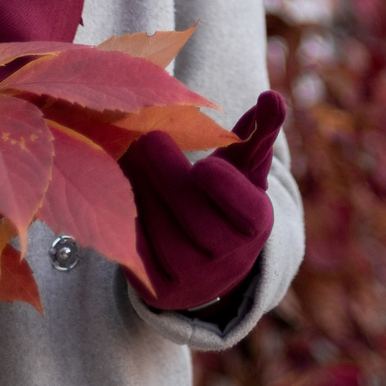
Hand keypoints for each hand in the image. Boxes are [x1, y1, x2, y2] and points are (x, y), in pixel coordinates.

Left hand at [119, 90, 286, 313]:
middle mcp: (228, 260)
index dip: (227, 188)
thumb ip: (258, 132)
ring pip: (162, 234)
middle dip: (168, 176)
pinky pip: (137, 253)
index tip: (204, 163)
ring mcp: (193, 280)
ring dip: (140, 190)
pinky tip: (113, 185)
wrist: (208, 260)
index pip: (247, 210)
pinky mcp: (157, 289)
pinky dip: (124, 217)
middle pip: (196, 219)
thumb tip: (271, 96)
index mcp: (256, 225)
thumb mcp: (244, 168)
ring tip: (124, 154)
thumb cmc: (226, 198)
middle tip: (145, 138)